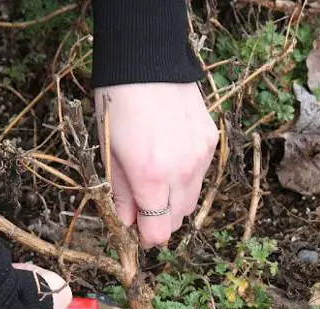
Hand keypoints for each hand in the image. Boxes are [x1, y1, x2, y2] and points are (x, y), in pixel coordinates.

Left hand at [95, 82, 217, 247]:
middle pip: (178, 219)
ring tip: (156, 180)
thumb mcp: (109, 152)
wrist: (147, 60)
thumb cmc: (118, 105)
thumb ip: (121, 192)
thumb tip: (128, 221)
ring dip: (175, 201)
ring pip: (192, 200)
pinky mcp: (210, 142)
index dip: (147, 237)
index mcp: (150, 177)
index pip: (159, 231)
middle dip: (159, 220)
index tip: (139, 232)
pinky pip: (201, 176)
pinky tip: (171, 158)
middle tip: (143, 205)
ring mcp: (200, 157)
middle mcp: (181, 172)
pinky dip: (186, 178)